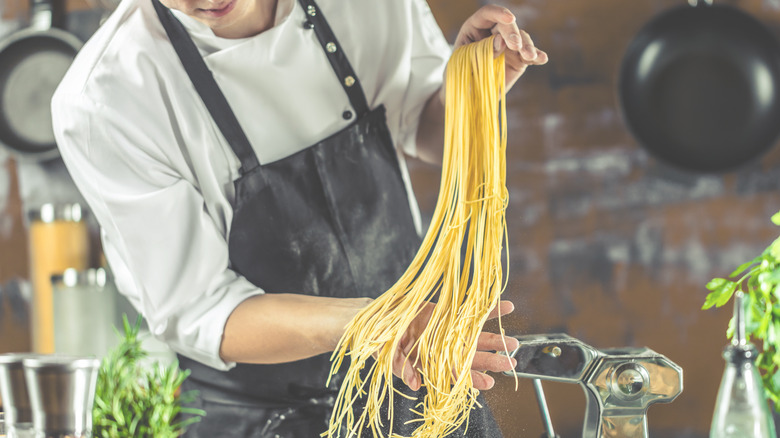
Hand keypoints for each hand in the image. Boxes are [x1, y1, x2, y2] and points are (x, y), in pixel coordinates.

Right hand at [392, 300, 519, 390]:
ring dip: (496, 339)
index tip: (489, 383)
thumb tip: (414, 384)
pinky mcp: (449, 314)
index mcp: (431, 363)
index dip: (472, 379)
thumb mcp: (388, 356)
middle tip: (511, 363)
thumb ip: (402, 368)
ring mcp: (448, 332)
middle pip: (472, 358)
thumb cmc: (382, 342)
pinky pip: (472, 312)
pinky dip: (489, 310)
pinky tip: (506, 307)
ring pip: (476, 337)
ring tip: (514, 342)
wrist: (380, 318)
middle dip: (492, 361)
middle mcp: (444, 350)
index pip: (455, 375)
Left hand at [454, 5, 548, 90]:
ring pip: (521, 38)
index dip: (499, 13)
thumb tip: (501, 41)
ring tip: (530, 56)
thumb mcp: (464, 63)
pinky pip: (529, 56)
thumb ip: (481, 51)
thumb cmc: (459, 75)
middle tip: (516, 46)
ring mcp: (507, 46)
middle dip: (513, 34)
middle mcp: (493, 33)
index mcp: (475, 28)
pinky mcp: (518, 60)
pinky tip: (542, 59)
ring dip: (527, 46)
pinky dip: (536, 57)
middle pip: (507, 25)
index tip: (510, 18)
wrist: (465, 94)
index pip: (488, 14)